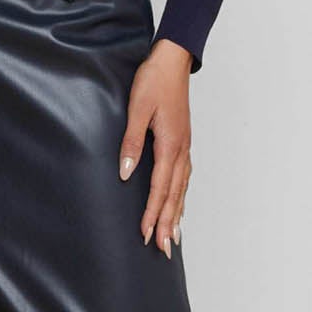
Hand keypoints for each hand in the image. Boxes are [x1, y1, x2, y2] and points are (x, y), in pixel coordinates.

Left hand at [119, 40, 192, 256]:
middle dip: (167, 224)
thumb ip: (130, 142)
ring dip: (176, 214)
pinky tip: (178, 205)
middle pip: (174, 195)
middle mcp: (181, 150)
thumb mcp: (136, 110)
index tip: (145, 234)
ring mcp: (185, 147)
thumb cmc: (153, 82)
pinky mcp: (183, 142)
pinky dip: (181, 196)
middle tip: (163, 250)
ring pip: (181, 188)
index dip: (152, 213)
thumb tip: (127, 173)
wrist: (172, 61)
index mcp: (169, 145)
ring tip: (174, 238)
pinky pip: (184, 177)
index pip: (159, 187)